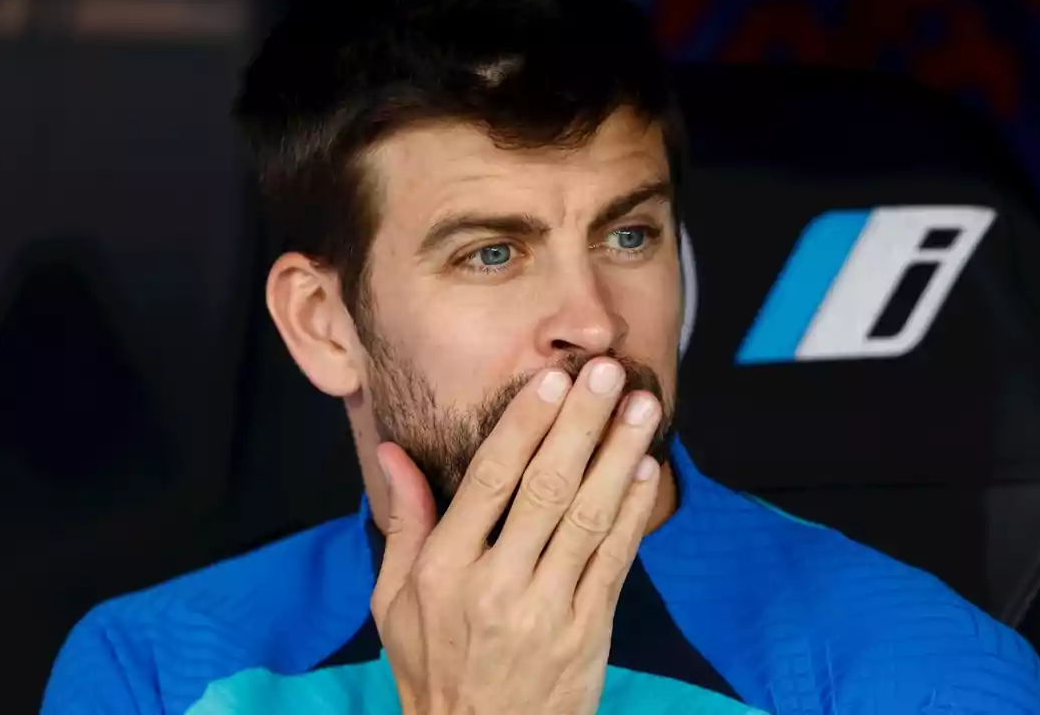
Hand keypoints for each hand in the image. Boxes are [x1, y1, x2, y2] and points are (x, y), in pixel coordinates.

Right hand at [371, 358, 662, 714]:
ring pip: (590, 518)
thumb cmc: (433, 667)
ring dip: (619, 455)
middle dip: (581, 424)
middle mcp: (497, 586)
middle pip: (547, 488)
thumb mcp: (393, 601)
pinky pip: (616, 560)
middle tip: (606, 372)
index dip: (525, 426)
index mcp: (444, 571)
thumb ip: (403, 522)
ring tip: (640, 406)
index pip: (490, 481)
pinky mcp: (589, 632)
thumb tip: (392, 452)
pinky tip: (647, 469)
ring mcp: (548, 610)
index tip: (550, 381)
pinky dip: (635, 511)